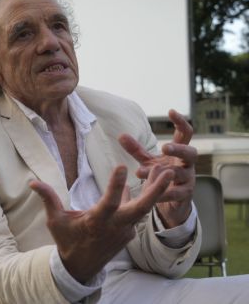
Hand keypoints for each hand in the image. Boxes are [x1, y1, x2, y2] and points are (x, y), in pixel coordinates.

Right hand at [30, 165, 173, 282]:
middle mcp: (115, 227)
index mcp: (96, 222)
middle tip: (168, 171)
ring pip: (144, 209)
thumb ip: (48, 198)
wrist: (81, 267)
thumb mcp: (55, 220)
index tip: (122, 165)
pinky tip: (151, 180)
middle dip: (156, 190)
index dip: (115, 185)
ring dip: (155, 190)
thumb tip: (32, 181)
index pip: (109, 202)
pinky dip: (145, 198)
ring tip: (165, 169)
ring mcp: (125, 231)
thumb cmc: (67, 240)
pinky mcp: (129, 232)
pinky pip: (138, 213)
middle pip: (141, 208)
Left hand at [119, 109, 196, 227]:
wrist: (172, 200)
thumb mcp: (148, 161)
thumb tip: (120, 135)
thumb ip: (136, 149)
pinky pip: (177, 193)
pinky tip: (154, 194)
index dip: (180, 122)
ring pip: (182, 173)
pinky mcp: (185, 194)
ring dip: (166, 171)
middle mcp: (187, 164)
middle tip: (165, 147)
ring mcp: (188, 179)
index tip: (171, 111)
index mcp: (179, 152)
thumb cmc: (162, 174)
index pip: (185, 134)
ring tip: (147, 172)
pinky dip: (165, 193)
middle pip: (191, 153)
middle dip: (179, 149)